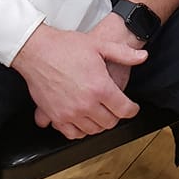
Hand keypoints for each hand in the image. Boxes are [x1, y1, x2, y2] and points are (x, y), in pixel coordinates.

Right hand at [12, 22, 146, 138]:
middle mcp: (86, 103)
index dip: (132, 110)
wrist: (37, 50)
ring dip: (99, 123)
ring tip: (100, 112)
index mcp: (100, 87)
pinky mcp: (55, 116)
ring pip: (93, 130)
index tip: (132, 108)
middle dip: (116, 116)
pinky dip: (80, 130)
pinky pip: (72, 133)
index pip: (124, 109)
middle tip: (115, 108)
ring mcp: (70, 112)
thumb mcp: (99, 45)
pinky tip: (83, 120)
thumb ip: (124, 53)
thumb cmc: (65, 46)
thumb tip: (142, 56)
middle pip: (110, 122)